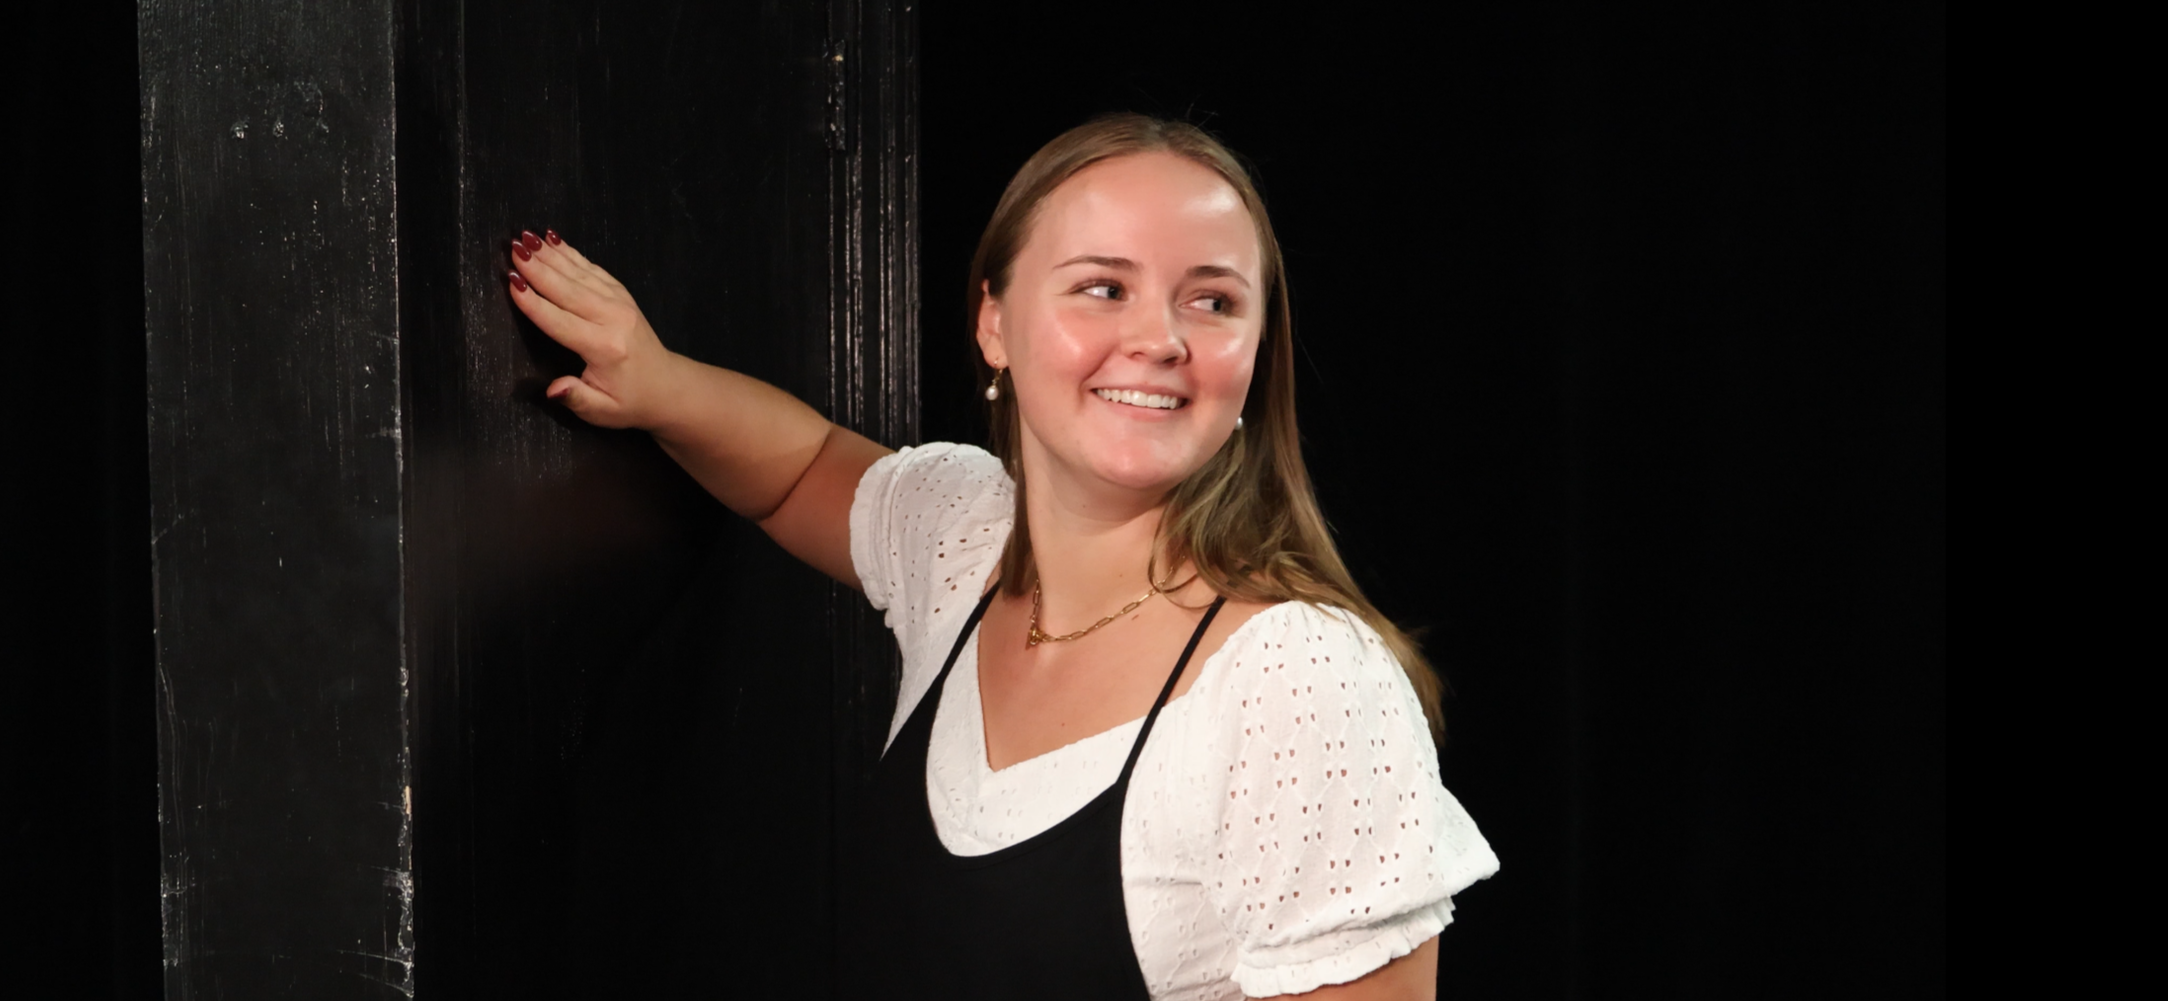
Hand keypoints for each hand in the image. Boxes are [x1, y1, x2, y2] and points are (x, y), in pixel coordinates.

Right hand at [505, 229, 677, 429]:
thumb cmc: (629, 401)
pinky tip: (553, 240)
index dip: (534, 303)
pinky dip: (572, 253)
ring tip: (526, 237)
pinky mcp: (622, 295)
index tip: (512, 281)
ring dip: (551, 255)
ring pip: (580, 275)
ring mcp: (620, 303)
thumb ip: (577, 398)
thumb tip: (554, 390)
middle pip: (569, 291)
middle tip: (513, 248)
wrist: (666, 387)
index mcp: (604, 348)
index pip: (561, 322)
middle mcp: (613, 319)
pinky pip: (593, 269)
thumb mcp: (602, 411)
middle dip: (539, 269)